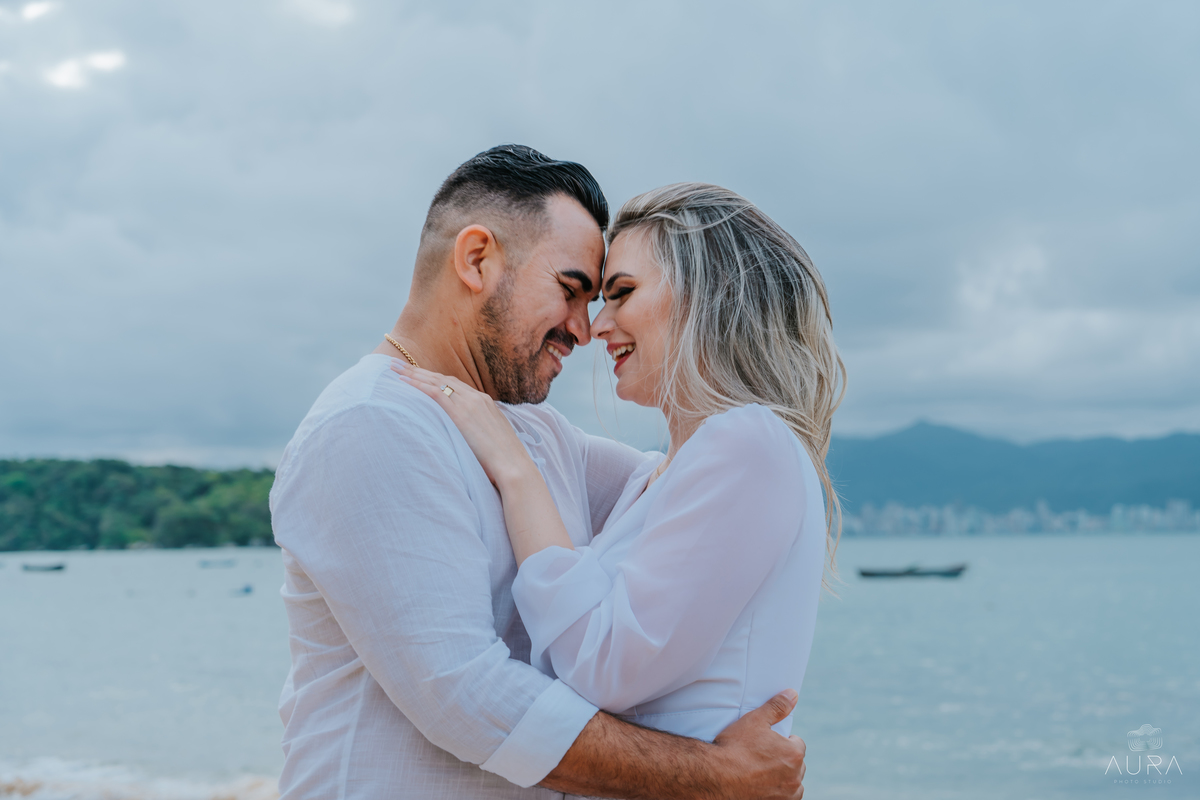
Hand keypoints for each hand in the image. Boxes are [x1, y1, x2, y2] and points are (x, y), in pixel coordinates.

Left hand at [391, 362, 534, 486]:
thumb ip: (478, 433)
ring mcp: (470, 403)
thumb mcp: (491, 440)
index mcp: (485, 403)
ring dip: (413, 374)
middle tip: (398, 364)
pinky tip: (403, 382)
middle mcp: (477, 398)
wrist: (514, 466)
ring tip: (394, 368)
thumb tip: (467, 440)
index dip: (434, 378)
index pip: (455, 385)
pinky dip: (418, 385)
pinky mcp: (461, 413)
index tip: (419, 374)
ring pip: (436, 382)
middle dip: (419, 371)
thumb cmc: (504, 462)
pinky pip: (435, 393)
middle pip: (443, 379)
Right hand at [712, 690, 806, 798]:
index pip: (797, 744)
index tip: (769, 743)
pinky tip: (760, 786)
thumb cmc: (735, 747)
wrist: (715, 776)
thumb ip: (777, 707)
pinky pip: (784, 798)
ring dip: (783, 778)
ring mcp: (786, 795)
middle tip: (763, 756)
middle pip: (796, 765)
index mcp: (793, 753)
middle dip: (785, 760)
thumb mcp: (755, 720)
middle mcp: (795, 777)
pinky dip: (776, 792)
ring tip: (762, 773)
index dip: (783, 741)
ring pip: (792, 784)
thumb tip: (793, 694)